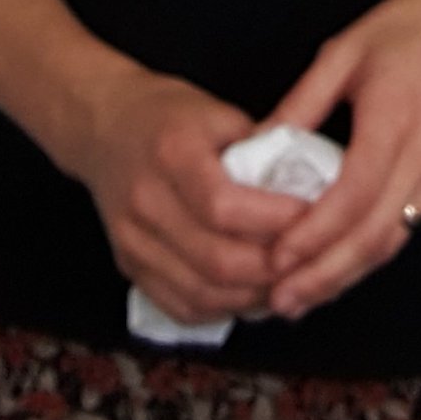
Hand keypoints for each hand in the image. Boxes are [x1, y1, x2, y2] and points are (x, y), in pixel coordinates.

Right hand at [63, 66, 305, 325]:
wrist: (104, 126)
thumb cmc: (169, 115)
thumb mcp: (218, 110)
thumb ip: (264, 145)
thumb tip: (316, 181)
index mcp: (171, 154)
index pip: (224, 206)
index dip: (275, 221)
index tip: (314, 216)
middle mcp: (146, 202)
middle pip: (216, 260)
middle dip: (273, 268)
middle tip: (310, 259)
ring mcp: (132, 241)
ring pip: (202, 293)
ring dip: (253, 297)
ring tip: (288, 281)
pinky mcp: (129, 266)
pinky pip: (181, 307)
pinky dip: (223, 309)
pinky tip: (252, 294)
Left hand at [253, 0, 420, 320]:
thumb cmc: (410, 25)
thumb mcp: (344, 50)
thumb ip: (301, 103)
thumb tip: (255, 148)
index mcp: (396, 117)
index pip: (355, 193)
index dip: (315, 232)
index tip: (276, 257)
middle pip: (376, 233)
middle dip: (326, 274)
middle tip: (280, 302)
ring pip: (394, 240)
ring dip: (346, 276)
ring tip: (300, 299)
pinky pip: (405, 226)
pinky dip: (369, 255)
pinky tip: (337, 269)